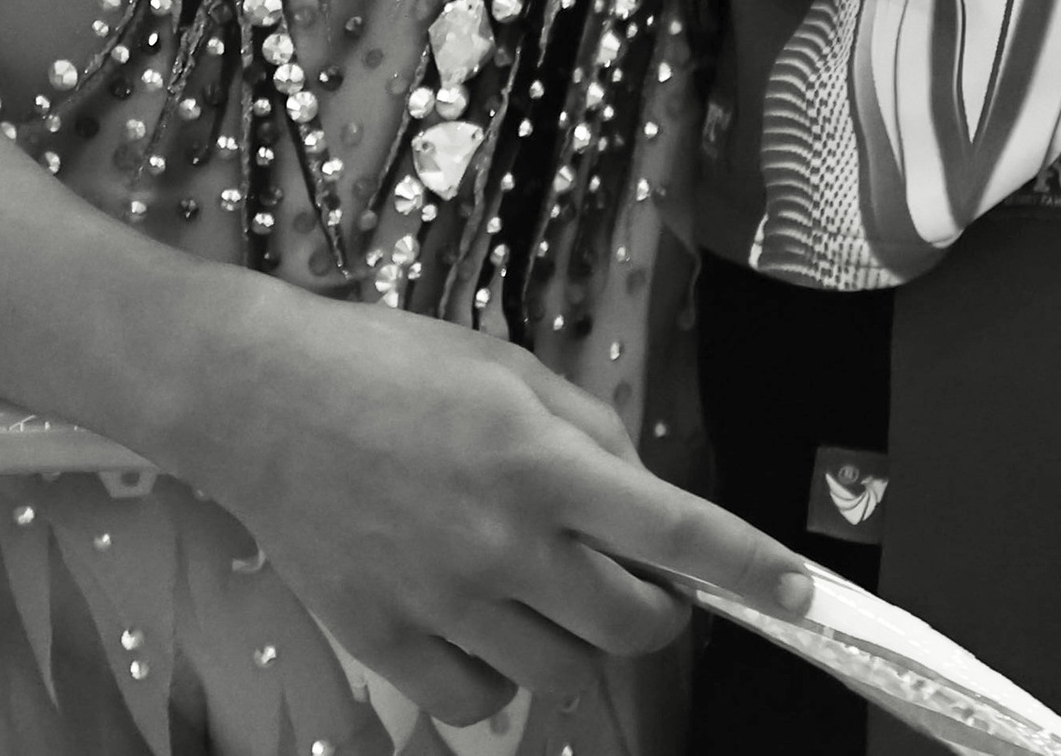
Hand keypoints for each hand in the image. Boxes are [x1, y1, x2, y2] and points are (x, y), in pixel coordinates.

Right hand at [181, 285, 809, 728]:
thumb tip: (638, 496)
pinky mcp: (387, 641)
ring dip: (575, 636)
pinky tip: (483, 624)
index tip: (802, 597)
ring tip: (538, 583)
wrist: (258, 395)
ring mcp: (444, 601)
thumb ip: (584, 429)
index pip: (675, 532)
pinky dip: (497, 674)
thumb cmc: (386, 360)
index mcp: (539, 460)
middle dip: (656, 607)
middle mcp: (503, 542)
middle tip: (633, 574)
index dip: (748, 569)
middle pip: (629, 624)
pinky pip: (479, 699)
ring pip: (561, 670)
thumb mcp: (503, 364)